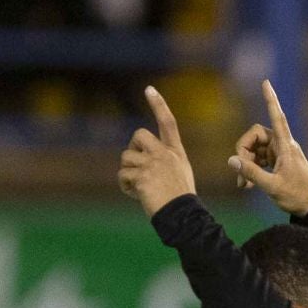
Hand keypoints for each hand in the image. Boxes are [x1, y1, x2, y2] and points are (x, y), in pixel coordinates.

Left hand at [118, 86, 196, 215]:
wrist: (184, 217)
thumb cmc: (180, 200)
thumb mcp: (178, 175)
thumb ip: (162, 162)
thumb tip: (137, 159)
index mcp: (176, 153)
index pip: (168, 123)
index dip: (159, 105)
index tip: (149, 89)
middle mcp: (165, 154)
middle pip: (138, 135)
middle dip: (133, 150)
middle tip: (138, 168)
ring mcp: (154, 165)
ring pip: (126, 157)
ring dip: (128, 173)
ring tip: (139, 187)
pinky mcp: (143, 176)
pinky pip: (123, 175)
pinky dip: (125, 186)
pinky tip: (136, 194)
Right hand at [229, 79, 307, 216]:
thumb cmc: (298, 196)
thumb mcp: (272, 186)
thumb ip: (251, 173)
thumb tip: (232, 160)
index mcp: (286, 146)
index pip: (277, 117)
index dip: (271, 100)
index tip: (266, 82)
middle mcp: (283, 145)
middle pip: (255, 136)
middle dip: (244, 152)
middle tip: (241, 173)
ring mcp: (279, 153)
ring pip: (254, 149)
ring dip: (246, 164)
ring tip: (244, 185)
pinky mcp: (277, 161)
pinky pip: (258, 158)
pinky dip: (251, 169)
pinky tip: (248, 185)